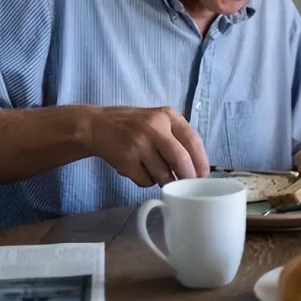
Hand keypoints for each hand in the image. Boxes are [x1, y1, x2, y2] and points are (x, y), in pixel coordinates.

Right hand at [85, 106, 209, 187]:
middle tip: (189, 184)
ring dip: (166, 180)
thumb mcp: (158, 120)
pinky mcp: (125, 161)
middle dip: (188, 176)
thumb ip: (177, 136)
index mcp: (167, 116)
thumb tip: (197, 166)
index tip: (204, 174)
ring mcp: (138, 144)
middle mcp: (153, 127)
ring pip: (163, 174)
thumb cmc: (133, 125)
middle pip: (180, 159)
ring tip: (160, 173)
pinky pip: (146, 181)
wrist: (96, 126)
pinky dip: (148, 181)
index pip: (193, 139)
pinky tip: (140, 170)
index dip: (201, 160)